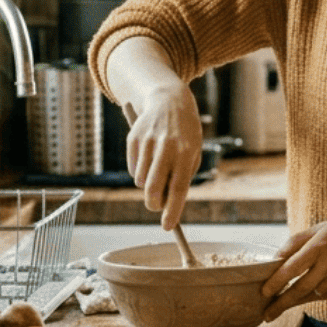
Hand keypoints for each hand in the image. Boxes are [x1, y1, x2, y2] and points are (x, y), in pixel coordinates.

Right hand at [122, 87, 203, 230]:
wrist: (169, 100)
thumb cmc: (186, 134)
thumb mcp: (193, 152)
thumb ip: (182, 177)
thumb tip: (168, 205)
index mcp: (187, 152)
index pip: (179, 187)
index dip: (172, 210)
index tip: (167, 226)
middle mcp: (167, 146)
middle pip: (154, 187)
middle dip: (154, 204)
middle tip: (156, 207)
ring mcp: (149, 141)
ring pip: (141, 181)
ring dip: (147, 186)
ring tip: (157, 172)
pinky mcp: (134, 138)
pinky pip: (132, 169)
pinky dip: (138, 172)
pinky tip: (148, 159)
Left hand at [260, 215, 326, 319]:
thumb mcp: (321, 228)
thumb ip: (297, 241)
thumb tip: (276, 258)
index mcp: (319, 245)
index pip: (291, 268)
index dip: (276, 282)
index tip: (263, 292)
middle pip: (299, 289)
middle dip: (280, 304)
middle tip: (266, 315)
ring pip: (312, 294)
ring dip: (297, 299)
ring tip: (281, 305)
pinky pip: (325, 295)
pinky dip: (314, 294)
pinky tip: (309, 291)